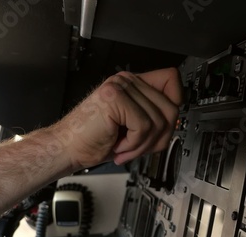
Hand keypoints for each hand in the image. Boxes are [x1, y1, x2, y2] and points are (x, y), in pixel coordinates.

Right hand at [55, 68, 182, 168]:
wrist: (67, 149)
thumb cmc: (97, 140)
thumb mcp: (135, 128)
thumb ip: (155, 118)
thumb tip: (178, 119)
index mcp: (133, 83)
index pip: (172, 79)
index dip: (175, 103)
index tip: (163, 125)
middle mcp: (127, 80)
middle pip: (171, 107)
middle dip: (160, 137)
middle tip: (140, 147)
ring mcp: (120, 86)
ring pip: (160, 120)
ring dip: (144, 144)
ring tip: (126, 148)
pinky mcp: (114, 98)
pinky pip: (144, 127)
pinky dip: (134, 144)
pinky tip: (119, 146)